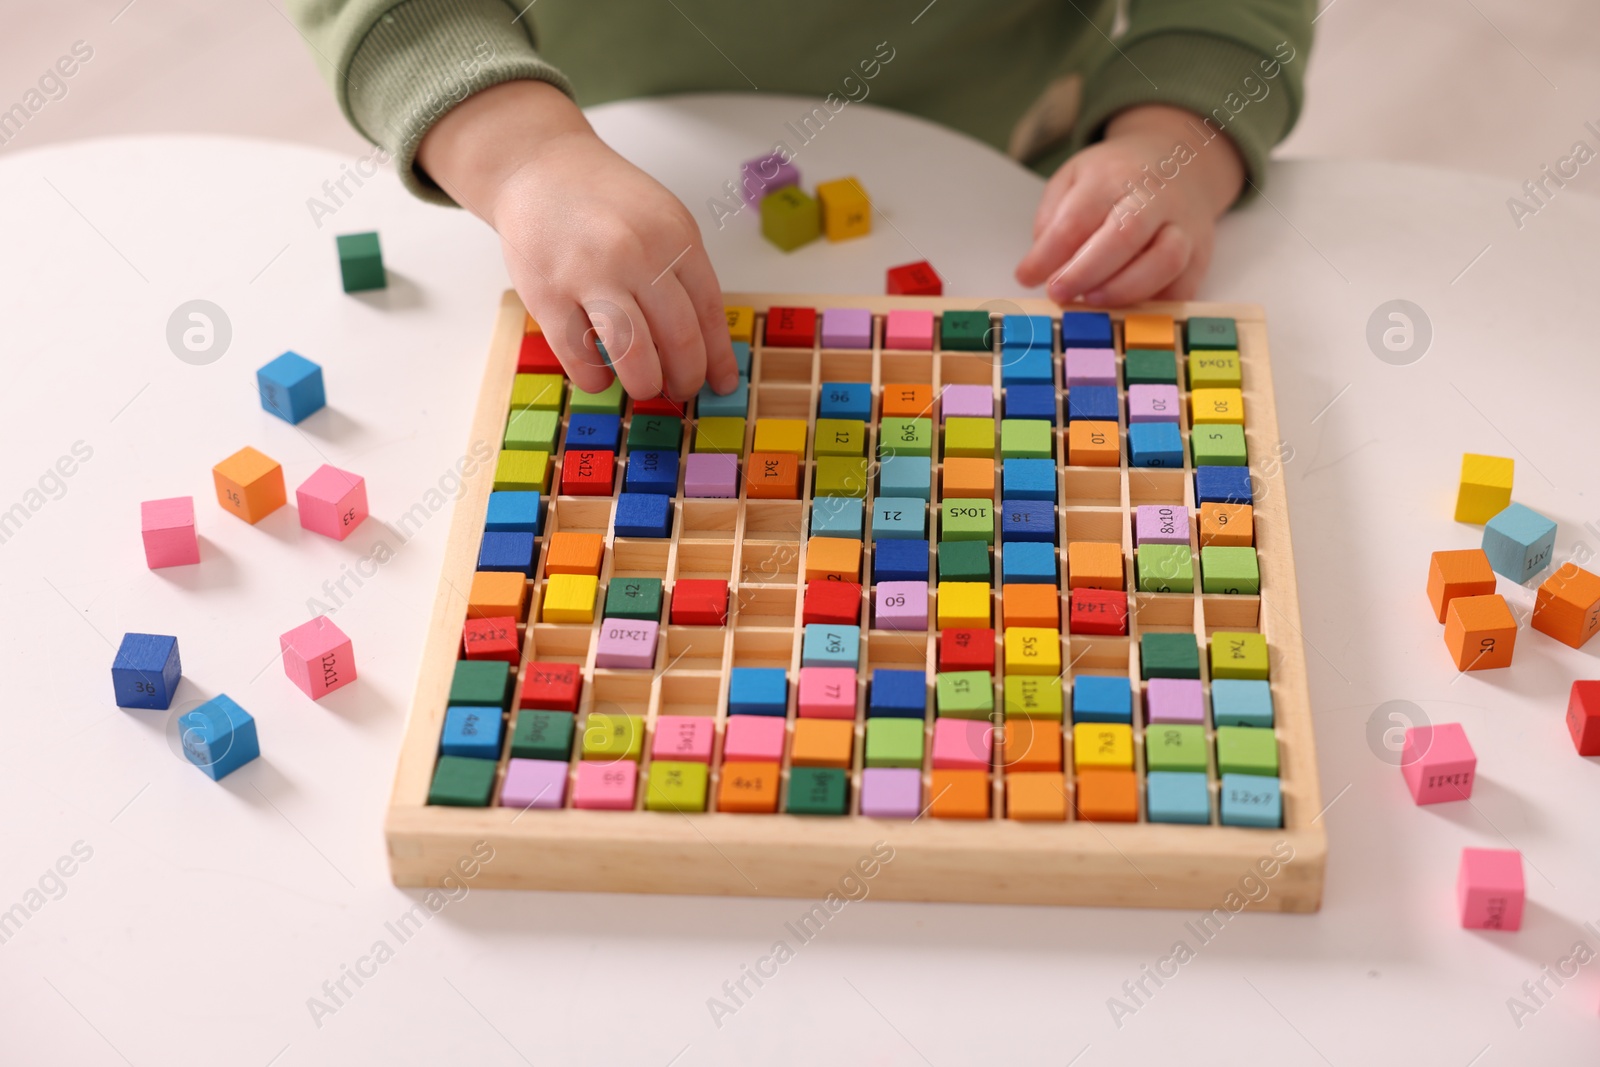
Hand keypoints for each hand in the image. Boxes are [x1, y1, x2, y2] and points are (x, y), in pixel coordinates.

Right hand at [418, 80, 738, 400]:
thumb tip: (703, 342)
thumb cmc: (603, 200)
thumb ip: (683, 272)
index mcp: (675, 238)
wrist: (537, 166)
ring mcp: (590, 275)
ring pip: (633, 356)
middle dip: (685, 379)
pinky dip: (596, 378)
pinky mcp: (548, 294)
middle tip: (680, 390)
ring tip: (645, 385)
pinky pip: (580, 357)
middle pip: (679, 340)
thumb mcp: (662, 220)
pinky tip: (600, 374)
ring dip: (645, 384)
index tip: (721, 383)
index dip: (717, 358)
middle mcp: (637, 255)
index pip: (709, 313)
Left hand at [1015, 104, 1244, 305]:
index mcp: (1112, 176)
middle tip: (1058, 293)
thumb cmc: (1115, 177)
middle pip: (1125, 234)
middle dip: (1086, 271)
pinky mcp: (1200, 255)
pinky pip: (1183, 287)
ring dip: (1124, 290)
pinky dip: (1155, 306)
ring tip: (1092, 301)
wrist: (1179, 158)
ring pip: (1165, 260)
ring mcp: (1182, 226)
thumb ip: (1053, 217)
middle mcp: (1153, 198)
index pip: (1078, 216)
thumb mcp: (1074, 178)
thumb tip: (1040, 266)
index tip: (1027, 276)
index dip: (1049, 252)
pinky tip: (1126, 310)